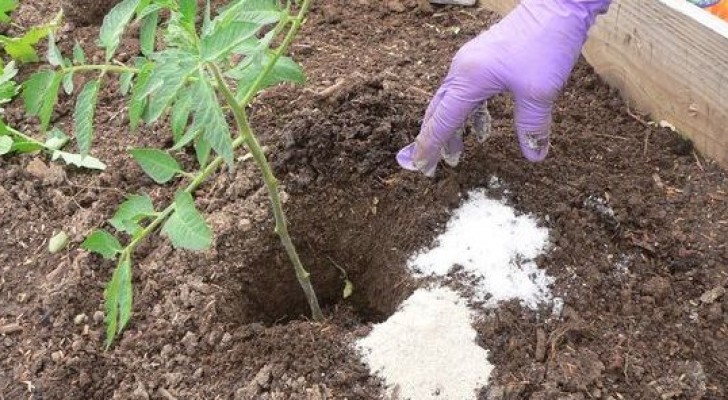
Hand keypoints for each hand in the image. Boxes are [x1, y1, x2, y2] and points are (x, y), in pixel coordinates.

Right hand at [397, 0, 611, 176]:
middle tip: (429, 166)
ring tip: (456, 153)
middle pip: (439, 111)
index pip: (443, 121)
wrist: (557, 4)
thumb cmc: (545, 43)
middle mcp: (462, 69)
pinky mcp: (483, 58)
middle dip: (434, 140)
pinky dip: (469, 113)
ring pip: (452, 102)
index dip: (431, 146)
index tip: (421, 167)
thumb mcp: (540, 92)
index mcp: (468, 79)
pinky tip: (481, 128)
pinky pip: (467, 92)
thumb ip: (532, 126)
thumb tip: (533, 155)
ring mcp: (471, 62)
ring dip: (452, 128)